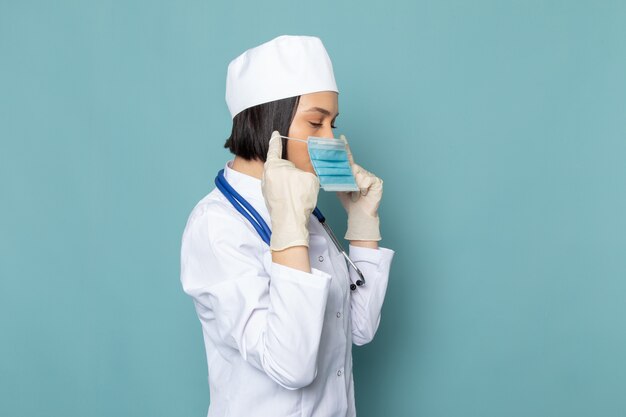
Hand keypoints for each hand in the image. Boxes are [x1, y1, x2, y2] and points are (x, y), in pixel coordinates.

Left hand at [262, 130, 319, 250]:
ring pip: (277, 176)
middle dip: (287, 164)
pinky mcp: (268, 197)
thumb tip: (303, 168)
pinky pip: (277, 187)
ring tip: (298, 184)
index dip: (277, 139)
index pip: (275, 147)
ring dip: (286, 177)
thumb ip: (306, 167)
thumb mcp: (309, 176)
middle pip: (277, 163)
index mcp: (273, 165)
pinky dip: (285, 187)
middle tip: (298, 168)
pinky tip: (294, 193)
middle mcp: (265, 174)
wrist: (290, 222)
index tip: (275, 133)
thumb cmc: (299, 198)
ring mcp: (265, 187)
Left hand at [336, 134, 382, 240]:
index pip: (348, 159)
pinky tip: (364, 194)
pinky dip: (362, 189)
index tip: (342, 138)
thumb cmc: (350, 201)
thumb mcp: (340, 188)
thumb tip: (327, 171)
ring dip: (355, 186)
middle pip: (353, 168)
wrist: (359, 214)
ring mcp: (370, 176)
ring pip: (359, 175)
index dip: (346, 149)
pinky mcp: (376, 181)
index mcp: (353, 172)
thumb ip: (336, 178)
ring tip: (357, 195)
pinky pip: (366, 181)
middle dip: (349, 178)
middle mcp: (362, 172)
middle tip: (350, 190)